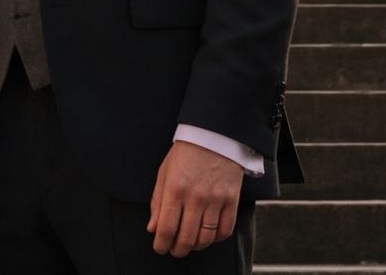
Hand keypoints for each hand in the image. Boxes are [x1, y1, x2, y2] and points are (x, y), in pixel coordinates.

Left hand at [148, 137, 242, 257]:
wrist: (214, 135)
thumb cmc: (186, 153)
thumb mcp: (164, 173)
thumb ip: (157, 202)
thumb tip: (153, 229)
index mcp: (174, 189)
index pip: (166, 228)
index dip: (161, 244)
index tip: (160, 248)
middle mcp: (195, 197)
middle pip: (186, 238)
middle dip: (177, 250)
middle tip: (175, 250)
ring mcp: (215, 199)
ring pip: (206, 238)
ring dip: (196, 246)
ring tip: (191, 244)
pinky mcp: (232, 199)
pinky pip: (225, 229)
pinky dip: (216, 238)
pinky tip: (209, 235)